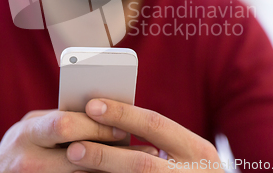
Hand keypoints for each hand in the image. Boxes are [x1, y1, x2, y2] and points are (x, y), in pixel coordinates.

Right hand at [0, 109, 157, 172]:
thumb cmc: (22, 144)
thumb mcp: (34, 126)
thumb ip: (62, 120)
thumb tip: (105, 114)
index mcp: (27, 133)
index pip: (64, 125)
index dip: (96, 126)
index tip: (124, 126)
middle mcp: (28, 160)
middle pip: (78, 155)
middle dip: (111, 151)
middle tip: (141, 150)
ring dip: (113, 171)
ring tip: (139, 167)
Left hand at [65, 99, 223, 172]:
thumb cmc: (194, 171)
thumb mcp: (189, 154)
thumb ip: (160, 140)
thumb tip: (110, 121)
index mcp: (199, 151)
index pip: (155, 125)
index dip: (122, 114)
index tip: (92, 106)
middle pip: (141, 165)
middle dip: (105, 156)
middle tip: (73, 149)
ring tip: (75, 167)